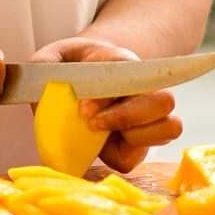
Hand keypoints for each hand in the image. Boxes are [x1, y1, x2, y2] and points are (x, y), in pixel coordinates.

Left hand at [28, 36, 180, 172]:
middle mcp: (144, 87)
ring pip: (169, 127)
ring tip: (98, 134)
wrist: (80, 81)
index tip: (82, 109)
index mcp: (122, 62)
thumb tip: (46, 83)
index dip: (108, 94)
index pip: (130, 74)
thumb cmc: (69, 68)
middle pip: (164, 101)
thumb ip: (44, 65)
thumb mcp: (52, 59)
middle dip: (127, 116)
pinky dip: (120, 156)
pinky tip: (98, 146)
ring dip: (133, 136)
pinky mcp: (137, 144)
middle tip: (92, 123)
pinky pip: (140, 156)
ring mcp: (147, 116)